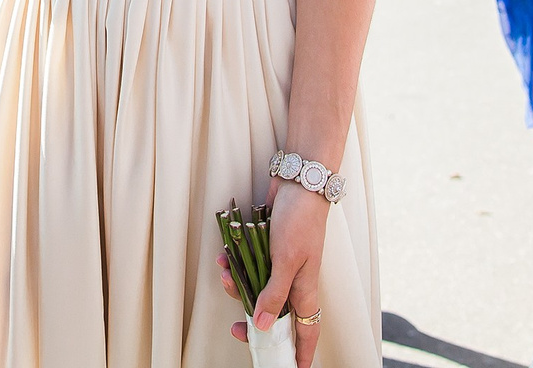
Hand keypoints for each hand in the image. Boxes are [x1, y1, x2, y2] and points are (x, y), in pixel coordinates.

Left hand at [224, 180, 330, 366]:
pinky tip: (225, 255)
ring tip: (225, 272)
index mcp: (305, 289)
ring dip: (237, 285)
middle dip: (253, 322)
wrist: (298, 182)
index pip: (307, 331)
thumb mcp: (286, 260)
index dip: (302, 353)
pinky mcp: (267, 249)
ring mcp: (280, 265)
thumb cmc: (299, 221)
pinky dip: (235, 264)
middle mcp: (294, 281)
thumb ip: (273, 294)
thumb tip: (261, 327)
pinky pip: (248, 266)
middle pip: (275, 315)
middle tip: (236, 330)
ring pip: (256, 289)